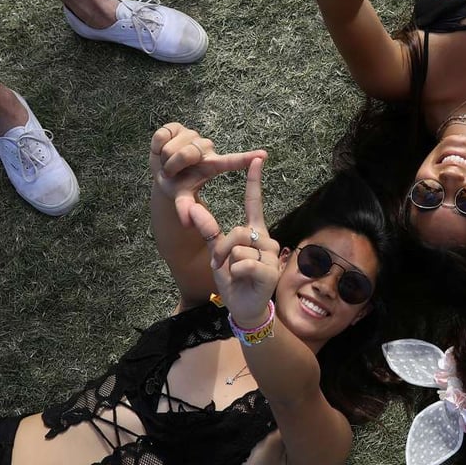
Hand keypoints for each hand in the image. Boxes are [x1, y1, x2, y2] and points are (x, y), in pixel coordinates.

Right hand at [150, 122, 266, 226]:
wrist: (160, 171)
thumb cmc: (176, 185)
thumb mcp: (182, 198)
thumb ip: (186, 209)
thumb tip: (187, 223)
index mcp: (212, 165)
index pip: (231, 161)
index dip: (245, 158)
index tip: (264, 155)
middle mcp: (205, 148)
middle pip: (187, 154)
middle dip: (173, 165)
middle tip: (170, 172)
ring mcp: (191, 135)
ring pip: (172, 147)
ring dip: (164, 159)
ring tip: (167, 163)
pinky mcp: (175, 126)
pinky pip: (161, 135)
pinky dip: (156, 145)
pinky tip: (161, 149)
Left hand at [189, 158, 281, 327]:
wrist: (244, 307)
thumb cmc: (233, 278)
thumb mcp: (217, 254)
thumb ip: (210, 231)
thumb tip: (194, 207)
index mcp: (254, 232)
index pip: (254, 203)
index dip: (254, 181)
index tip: (258, 158)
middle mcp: (265, 239)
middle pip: (236, 232)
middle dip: (222, 250)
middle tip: (224, 265)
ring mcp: (270, 255)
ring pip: (238, 249)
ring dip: (229, 264)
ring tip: (237, 275)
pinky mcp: (270, 270)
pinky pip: (243, 263)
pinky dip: (236, 273)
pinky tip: (245, 280)